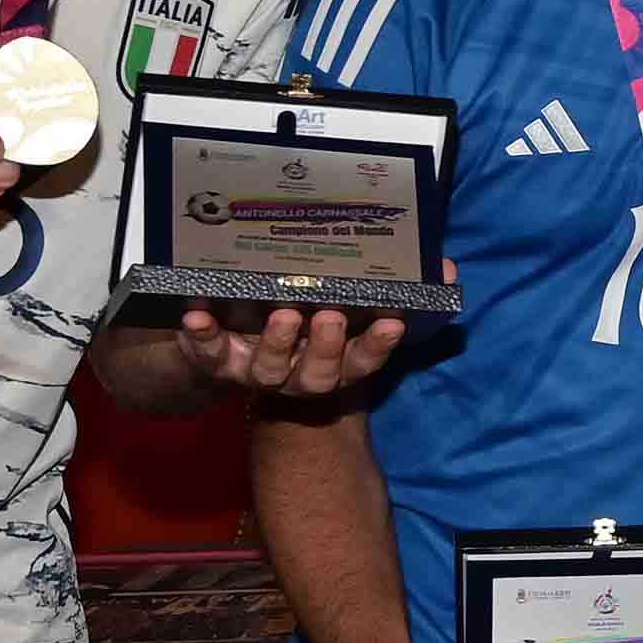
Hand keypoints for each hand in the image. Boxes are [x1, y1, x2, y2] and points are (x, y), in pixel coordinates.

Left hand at [174, 299, 415, 399]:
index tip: (392, 324)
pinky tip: (196, 314)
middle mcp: (299, 374)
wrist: (241, 349)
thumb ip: (403, 287)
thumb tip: (446, 268)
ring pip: (269, 370)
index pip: (364, 361)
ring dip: (275, 344)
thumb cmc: (312, 321)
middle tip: (328, 316)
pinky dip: (202, 338)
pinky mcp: (219, 361)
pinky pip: (209, 355)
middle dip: (324, 347)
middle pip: (316, 374)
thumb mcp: (356, 306)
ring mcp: (258, 371)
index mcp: (336, 363)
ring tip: (281, 315)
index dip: (378, 346)